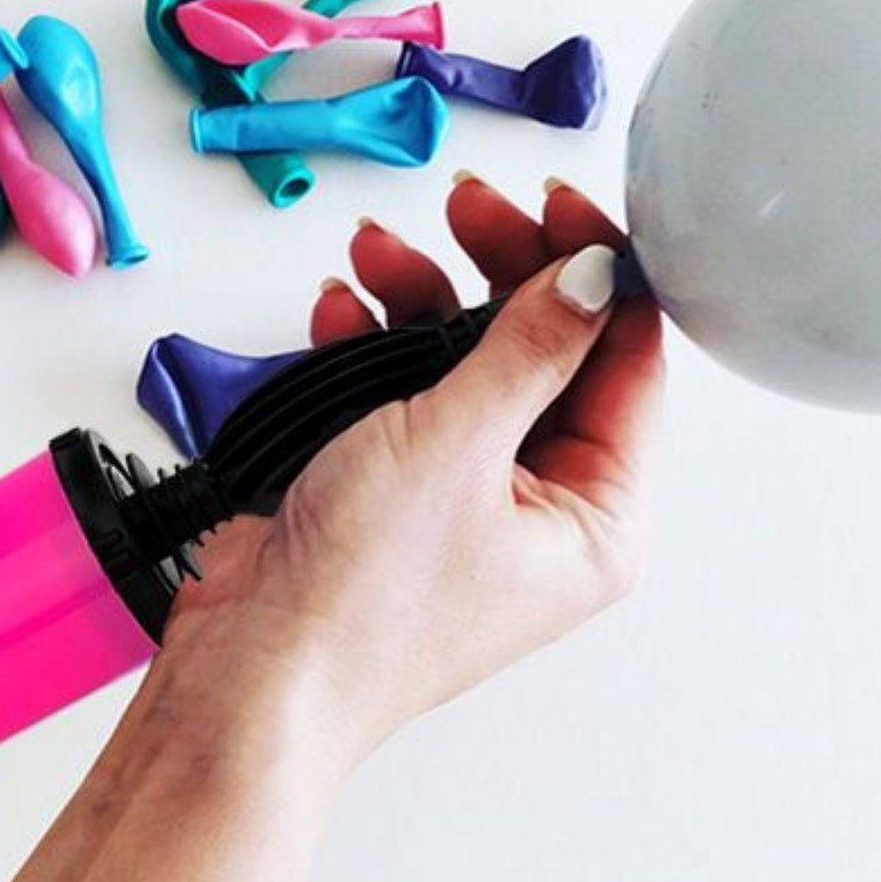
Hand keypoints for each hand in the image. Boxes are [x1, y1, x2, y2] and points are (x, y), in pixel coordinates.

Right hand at [158, 177, 664, 779]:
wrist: (252, 677)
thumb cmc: (363, 606)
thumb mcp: (459, 446)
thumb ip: (529, 346)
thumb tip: (594, 274)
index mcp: (598, 516)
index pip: (627, 362)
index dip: (598, 270)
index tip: (555, 203)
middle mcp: (542, 508)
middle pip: (546, 349)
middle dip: (498, 271)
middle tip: (466, 209)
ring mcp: (464, 497)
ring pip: (468, 362)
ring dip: (423, 297)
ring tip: (378, 254)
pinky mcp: (394, 490)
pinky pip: (404, 394)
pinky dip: (372, 345)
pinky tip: (338, 315)